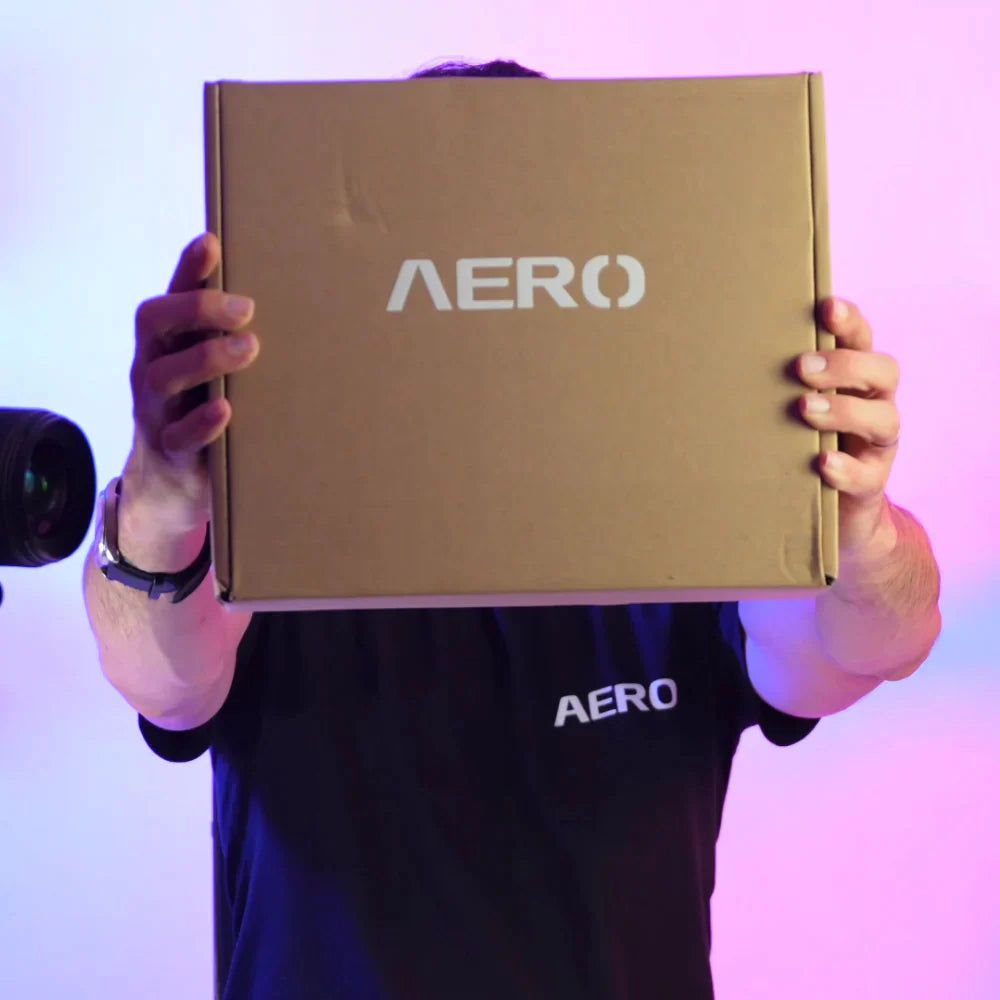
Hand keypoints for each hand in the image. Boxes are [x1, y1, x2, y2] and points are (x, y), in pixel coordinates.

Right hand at [124, 233, 258, 533]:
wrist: (174, 483)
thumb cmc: (203, 408)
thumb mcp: (215, 371)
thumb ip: (234, 340)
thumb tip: (298, 300)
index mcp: (164, 342)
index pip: (170, 294)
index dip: (187, 270)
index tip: (212, 243)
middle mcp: (151, 367)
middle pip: (154, 324)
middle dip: (197, 309)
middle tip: (246, 309)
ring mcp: (155, 409)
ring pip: (163, 376)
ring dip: (206, 358)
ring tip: (248, 348)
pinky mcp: (168, 450)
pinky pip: (178, 435)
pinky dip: (202, 422)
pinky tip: (226, 410)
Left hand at [797, 298, 899, 557]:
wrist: (834, 513)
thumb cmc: (800, 444)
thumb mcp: (788, 409)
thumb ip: (772, 385)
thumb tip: (711, 356)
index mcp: (855, 380)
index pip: (861, 339)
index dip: (849, 322)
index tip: (825, 307)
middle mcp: (874, 405)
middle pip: (882, 371)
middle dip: (844, 365)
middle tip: (800, 367)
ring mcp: (877, 445)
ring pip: (883, 420)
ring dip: (843, 411)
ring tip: (805, 409)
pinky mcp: (871, 484)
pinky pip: (867, 475)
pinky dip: (845, 468)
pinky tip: (822, 463)